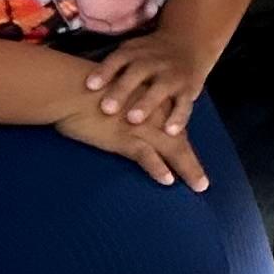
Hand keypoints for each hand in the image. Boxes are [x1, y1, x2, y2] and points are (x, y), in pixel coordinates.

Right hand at [55, 86, 209, 188]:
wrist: (70, 87)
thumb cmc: (88, 92)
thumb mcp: (117, 95)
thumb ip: (127, 108)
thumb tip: (129, 122)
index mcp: (152, 103)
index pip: (173, 126)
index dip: (182, 145)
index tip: (192, 163)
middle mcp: (152, 115)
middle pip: (178, 140)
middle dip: (192, 164)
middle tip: (203, 184)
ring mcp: (140, 127)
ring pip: (171, 149)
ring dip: (186, 169)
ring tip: (198, 185)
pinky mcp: (123, 137)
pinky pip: (146, 155)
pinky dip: (157, 168)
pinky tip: (168, 180)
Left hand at [80, 33, 212, 133]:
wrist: (188, 44)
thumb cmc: (149, 57)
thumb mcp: (130, 54)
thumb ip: (109, 70)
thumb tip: (76, 87)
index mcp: (135, 53)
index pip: (117, 60)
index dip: (104, 72)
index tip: (89, 86)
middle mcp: (154, 61)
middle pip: (137, 73)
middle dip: (122, 90)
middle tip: (106, 109)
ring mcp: (172, 74)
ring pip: (160, 88)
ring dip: (147, 103)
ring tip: (133, 120)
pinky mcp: (189, 89)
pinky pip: (184, 103)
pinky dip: (178, 117)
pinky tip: (170, 131)